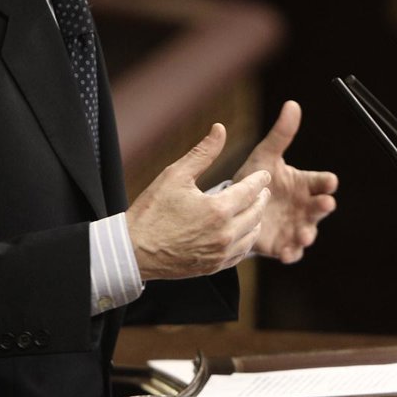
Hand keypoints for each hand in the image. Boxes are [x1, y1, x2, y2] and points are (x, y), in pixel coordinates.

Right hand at [126, 124, 271, 280]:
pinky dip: (245, 240)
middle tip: (262, 190)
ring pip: (251, 235)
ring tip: (254, 209)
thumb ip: (202, 152)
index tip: (264, 174)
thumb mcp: (175, 175)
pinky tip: (242, 232)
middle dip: (261, 199)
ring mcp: (220, 254)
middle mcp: (224, 234)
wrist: (133, 251)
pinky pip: (240, 254)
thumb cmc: (151, 210)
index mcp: (218, 210)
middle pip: (256, 213)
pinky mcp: (213, 267)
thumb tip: (220, 129)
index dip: (259, 180)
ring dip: (256, 220)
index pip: (250, 191)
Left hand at [233, 101, 338, 262]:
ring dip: (308, 233)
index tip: (329, 181)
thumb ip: (280, 134)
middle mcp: (304, 206)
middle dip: (323, 205)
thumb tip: (292, 104)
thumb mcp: (265, 155)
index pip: (321, 181)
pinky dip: (291, 253)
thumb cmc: (256, 179)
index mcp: (304, 184)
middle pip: (320, 207)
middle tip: (326, 203)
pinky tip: (287, 253)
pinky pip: (291, 251)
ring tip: (305, 235)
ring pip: (308, 231)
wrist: (235, 207)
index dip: (327, 182)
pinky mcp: (282, 244)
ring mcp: (295, 226)